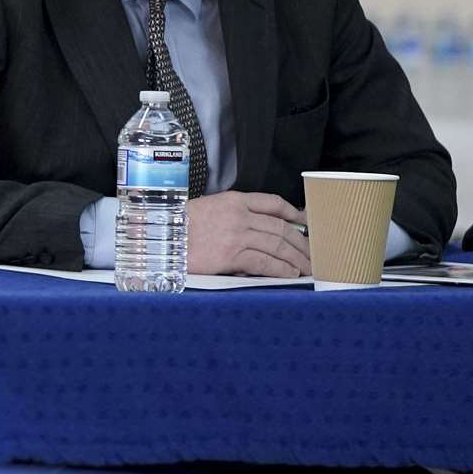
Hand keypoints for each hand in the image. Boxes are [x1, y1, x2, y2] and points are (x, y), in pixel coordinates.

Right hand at [186, 192, 310, 276]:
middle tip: (314, 253)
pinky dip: (282, 268)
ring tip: (308, 267)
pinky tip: (291, 274)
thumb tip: (256, 234)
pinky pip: (266, 261)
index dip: (294, 213)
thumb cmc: (176, 226)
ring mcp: (237, 234)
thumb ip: (231, 217)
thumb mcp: (206, 210)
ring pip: (278, 245)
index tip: (306, 222)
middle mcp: (239, 215)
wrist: (158, 236)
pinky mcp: (232, 254)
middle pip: (281, 227)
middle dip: (302, 242)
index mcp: (232, 200)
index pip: (272, 203)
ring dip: (297, 258)